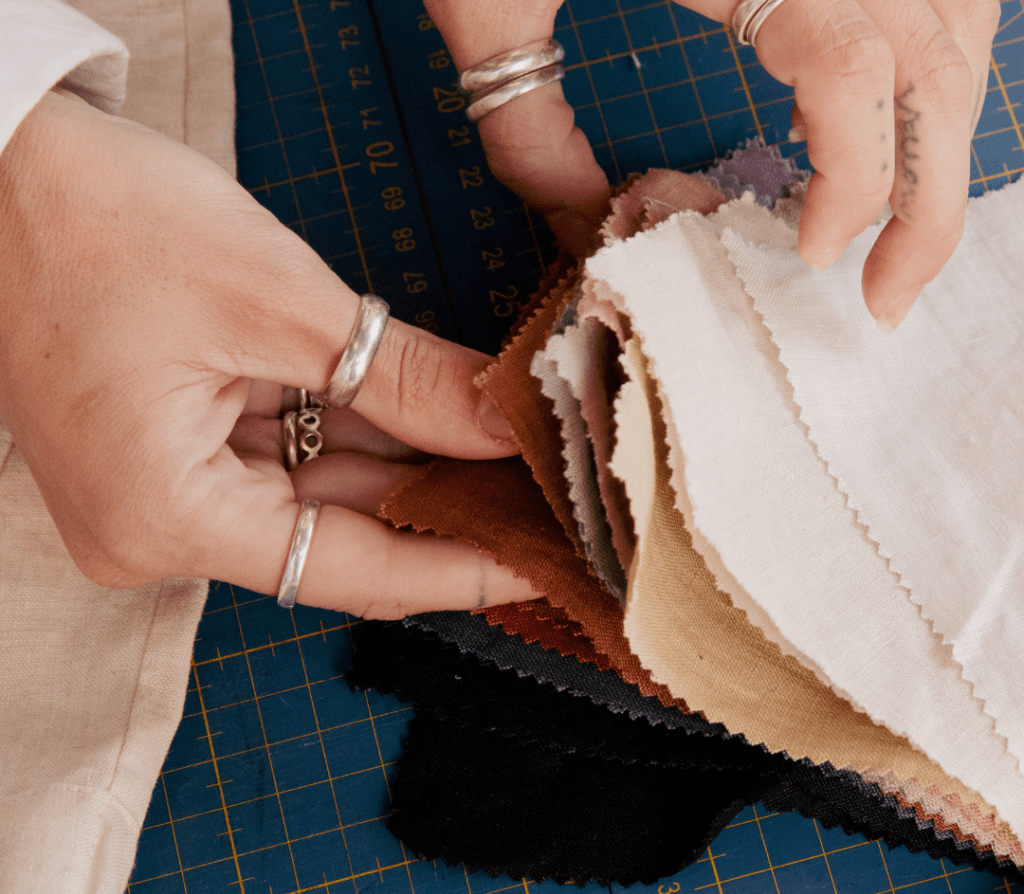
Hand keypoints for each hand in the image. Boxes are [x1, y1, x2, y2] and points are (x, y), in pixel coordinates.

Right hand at [0, 89, 539, 616]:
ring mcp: (157, 494)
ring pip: (315, 497)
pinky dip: (355, 440)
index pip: (350, 570)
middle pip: (336, 538)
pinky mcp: (166, 455)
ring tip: (508, 465)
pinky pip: (281, 463)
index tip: (541, 570)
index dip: (458, 570)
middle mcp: (153, 529)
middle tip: (544, 506)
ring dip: (406, 471)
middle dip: (443, 511)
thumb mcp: (275, 297)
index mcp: (163, 516)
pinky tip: (433, 427)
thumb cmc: (95, 215)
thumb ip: (403, 375)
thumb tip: (502, 420)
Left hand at [428, 0, 999, 330]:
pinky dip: (925, 61)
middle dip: (927, 202)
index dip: (857, 186)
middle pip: (942, 65)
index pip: (859, 77)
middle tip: (886, 298)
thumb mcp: (487, 4)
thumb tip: (588, 231)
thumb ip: (527, 135)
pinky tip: (872, 118)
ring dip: (936, 135)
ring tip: (887, 227)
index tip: (814, 256)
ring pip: (963, 25)